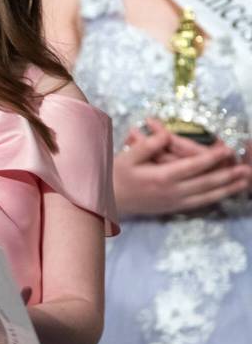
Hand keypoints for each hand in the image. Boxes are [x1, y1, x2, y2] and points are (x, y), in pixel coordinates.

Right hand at [114, 119, 251, 215]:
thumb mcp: (127, 157)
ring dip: (227, 189)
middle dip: (228, 175)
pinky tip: (225, 193)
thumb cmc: (116, 176)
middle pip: (205, 183)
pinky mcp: (173, 208)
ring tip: (244, 182)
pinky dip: (214, 198)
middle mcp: (171, 192)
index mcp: (161, 177)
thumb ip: (148, 145)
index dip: (212, 157)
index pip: (193, 166)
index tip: (227, 149)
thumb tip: (167, 135)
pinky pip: (199, 204)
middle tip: (246, 168)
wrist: (106, 202)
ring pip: (206, 196)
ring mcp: (173, 202)